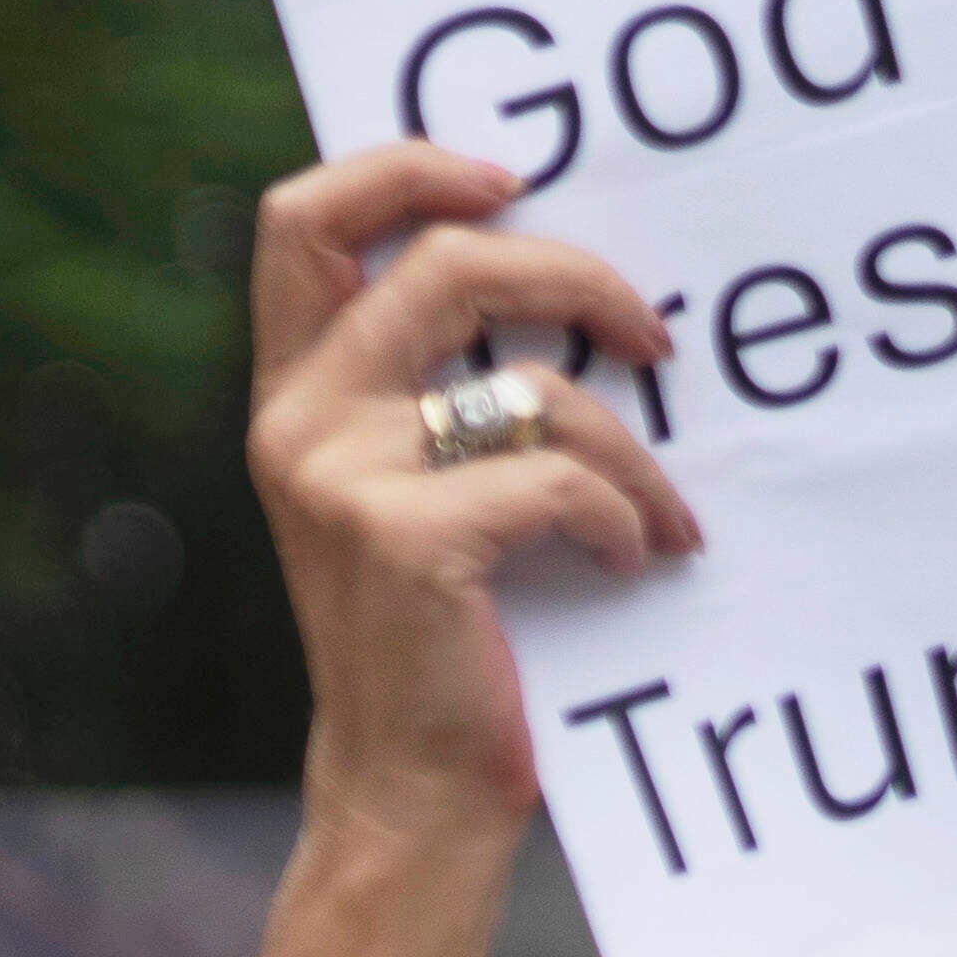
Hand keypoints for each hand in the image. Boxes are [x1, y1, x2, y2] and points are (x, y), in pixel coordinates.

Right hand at [238, 144, 703, 845]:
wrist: (408, 787)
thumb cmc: (437, 634)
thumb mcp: (404, 489)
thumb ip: (429, 385)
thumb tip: (564, 276)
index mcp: (293, 394)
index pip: (302, 220)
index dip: (406, 169)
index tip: (507, 181)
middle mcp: (299, 422)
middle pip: (444, 261)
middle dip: (574, 277)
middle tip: (648, 333)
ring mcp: (343, 478)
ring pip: (531, 386)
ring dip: (630, 445)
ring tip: (663, 505)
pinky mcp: (405, 538)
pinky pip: (560, 479)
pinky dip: (624, 517)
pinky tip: (632, 561)